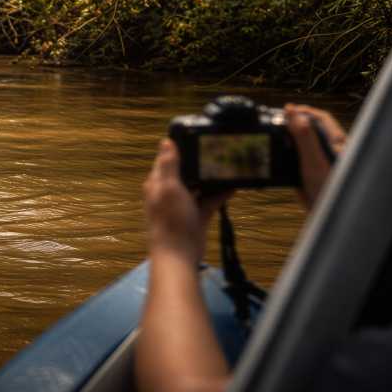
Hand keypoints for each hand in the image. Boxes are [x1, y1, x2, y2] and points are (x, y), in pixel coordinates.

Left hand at [143, 139, 232, 263]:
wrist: (178, 254)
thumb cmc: (170, 220)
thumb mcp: (169, 188)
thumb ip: (169, 165)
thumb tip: (166, 141)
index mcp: (157, 183)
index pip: (166, 160)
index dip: (179, 148)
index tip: (196, 136)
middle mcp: (168, 192)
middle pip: (185, 172)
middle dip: (199, 162)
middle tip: (218, 150)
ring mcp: (183, 205)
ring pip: (198, 186)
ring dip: (211, 178)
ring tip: (228, 165)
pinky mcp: (196, 216)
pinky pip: (209, 200)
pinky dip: (219, 194)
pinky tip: (234, 186)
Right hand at [285, 104, 346, 209]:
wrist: (328, 217)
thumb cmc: (329, 191)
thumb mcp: (314, 161)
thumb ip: (305, 137)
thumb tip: (293, 113)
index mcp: (336, 144)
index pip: (321, 119)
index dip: (303, 111)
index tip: (286, 108)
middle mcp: (330, 151)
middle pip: (311, 130)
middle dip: (293, 123)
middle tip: (275, 121)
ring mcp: (320, 162)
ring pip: (304, 144)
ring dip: (289, 139)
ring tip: (274, 136)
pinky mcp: (311, 174)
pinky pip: (298, 160)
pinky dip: (287, 155)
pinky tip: (277, 157)